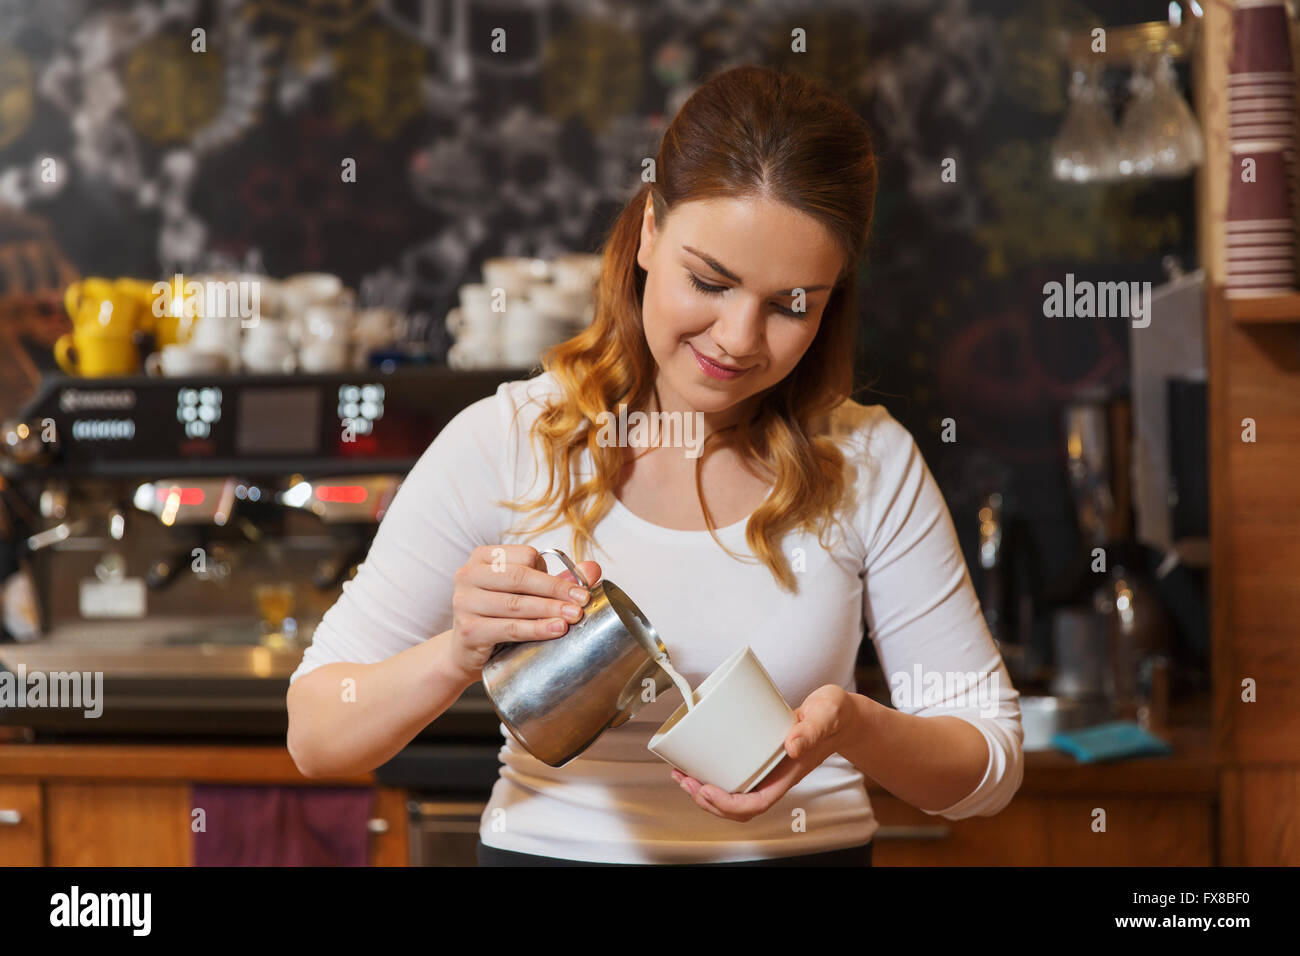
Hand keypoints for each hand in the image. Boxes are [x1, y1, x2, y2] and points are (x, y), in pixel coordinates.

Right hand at [447, 545, 600, 682]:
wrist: (466, 652)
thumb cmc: (499, 616)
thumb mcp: (526, 594)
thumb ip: (557, 580)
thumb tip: (593, 568)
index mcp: (483, 557)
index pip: (525, 556)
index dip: (553, 573)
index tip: (578, 589)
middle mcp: (468, 574)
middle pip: (520, 577)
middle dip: (556, 590)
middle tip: (582, 603)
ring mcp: (464, 602)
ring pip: (516, 603)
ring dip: (550, 610)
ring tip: (574, 617)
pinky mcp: (468, 629)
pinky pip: (509, 628)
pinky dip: (536, 629)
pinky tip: (556, 630)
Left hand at [671, 684, 859, 822]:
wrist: (839, 715)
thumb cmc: (834, 716)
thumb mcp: (826, 716)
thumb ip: (811, 729)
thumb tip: (792, 745)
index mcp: (788, 774)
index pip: (757, 803)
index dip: (729, 805)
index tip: (707, 790)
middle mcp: (774, 777)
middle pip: (738, 807)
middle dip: (708, 800)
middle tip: (685, 780)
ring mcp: (766, 770)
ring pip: (733, 795)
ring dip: (705, 792)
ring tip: (683, 777)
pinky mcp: (758, 757)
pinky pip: (734, 776)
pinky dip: (712, 775)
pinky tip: (697, 764)